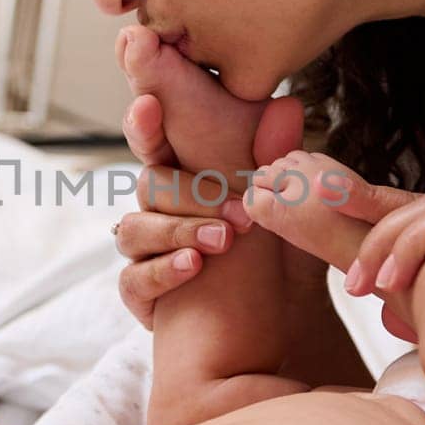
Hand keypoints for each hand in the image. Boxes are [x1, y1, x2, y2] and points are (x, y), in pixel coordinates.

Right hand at [114, 91, 325, 328]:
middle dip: (191, 194)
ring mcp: (146, 251)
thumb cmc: (282, 253)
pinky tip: (194, 267)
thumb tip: (286, 108)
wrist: (287, 318)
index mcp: (188, 177)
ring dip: (179, 231)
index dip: (145, 124)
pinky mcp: (143, 293)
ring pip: (134, 229)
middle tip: (238, 212)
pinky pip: (133, 278)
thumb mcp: (291, 209)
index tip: (149, 105)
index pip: (156, 143)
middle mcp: (160, 209)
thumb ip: (282, 160)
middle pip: (149, 184)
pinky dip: (163, 270)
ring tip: (220, 242)